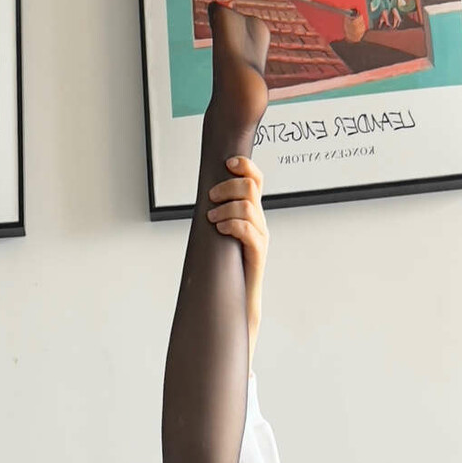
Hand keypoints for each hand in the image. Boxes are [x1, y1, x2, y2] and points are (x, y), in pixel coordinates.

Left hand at [207, 154, 267, 365]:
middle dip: (228, 186)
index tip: (229, 162)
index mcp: (251, 212)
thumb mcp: (218, 232)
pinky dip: (232, 224)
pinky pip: (249, 230)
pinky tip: (220, 229)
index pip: (256, 179)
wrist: (235, 300)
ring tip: (211, 219)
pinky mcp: (258, 253)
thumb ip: (216, 213)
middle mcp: (259, 221)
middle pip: (251, 187)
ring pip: (248, 206)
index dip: (246, 166)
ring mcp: (261, 237)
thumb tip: (200, 194)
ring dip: (225, 208)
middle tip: (211, 198)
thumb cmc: (223, 266)